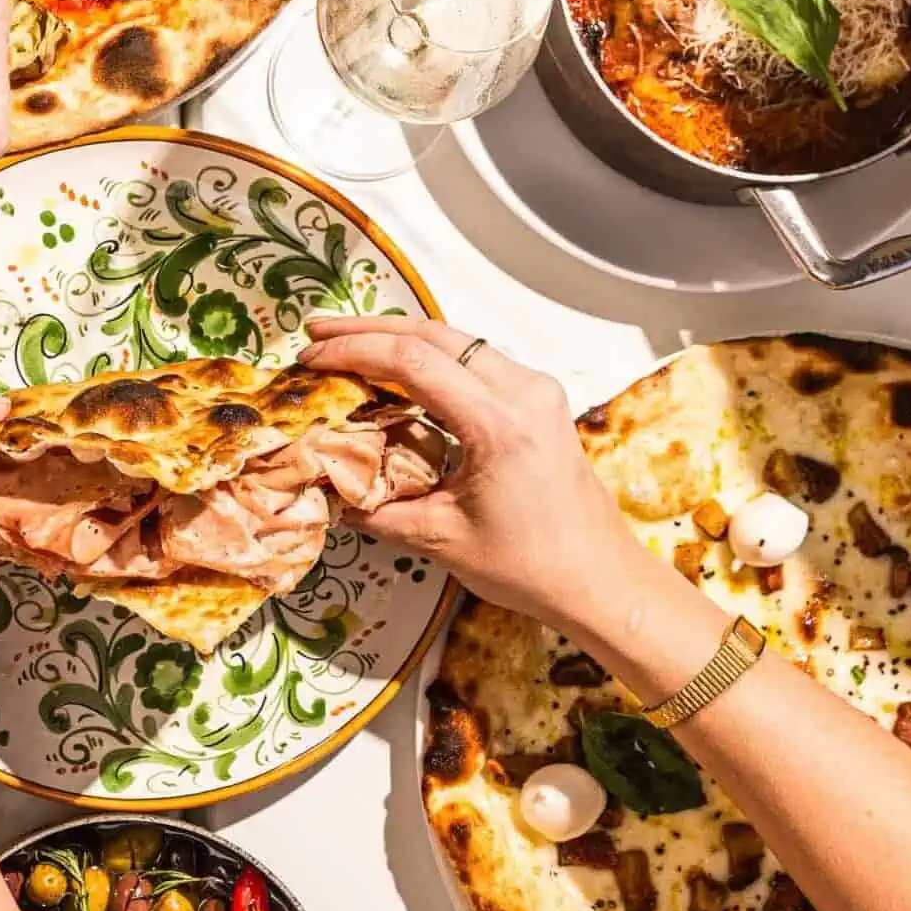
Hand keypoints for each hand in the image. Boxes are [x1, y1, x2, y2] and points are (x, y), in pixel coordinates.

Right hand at [299, 315, 668, 625]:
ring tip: (346, 345)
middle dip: (369, 331)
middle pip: (434, 335)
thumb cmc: (530, 566)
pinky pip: (474, 361)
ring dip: (398, 340)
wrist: (599, 579)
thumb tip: (326, 487)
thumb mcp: (440, 539)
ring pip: (456, 341)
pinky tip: (395, 373)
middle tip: (317, 335)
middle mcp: (524, 391)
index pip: (414, 362)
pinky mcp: (538, 400)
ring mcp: (536, 390)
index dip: (354, 353)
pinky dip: (428, 359)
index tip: (311, 360)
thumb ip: (376, 508)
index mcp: (500, 423)